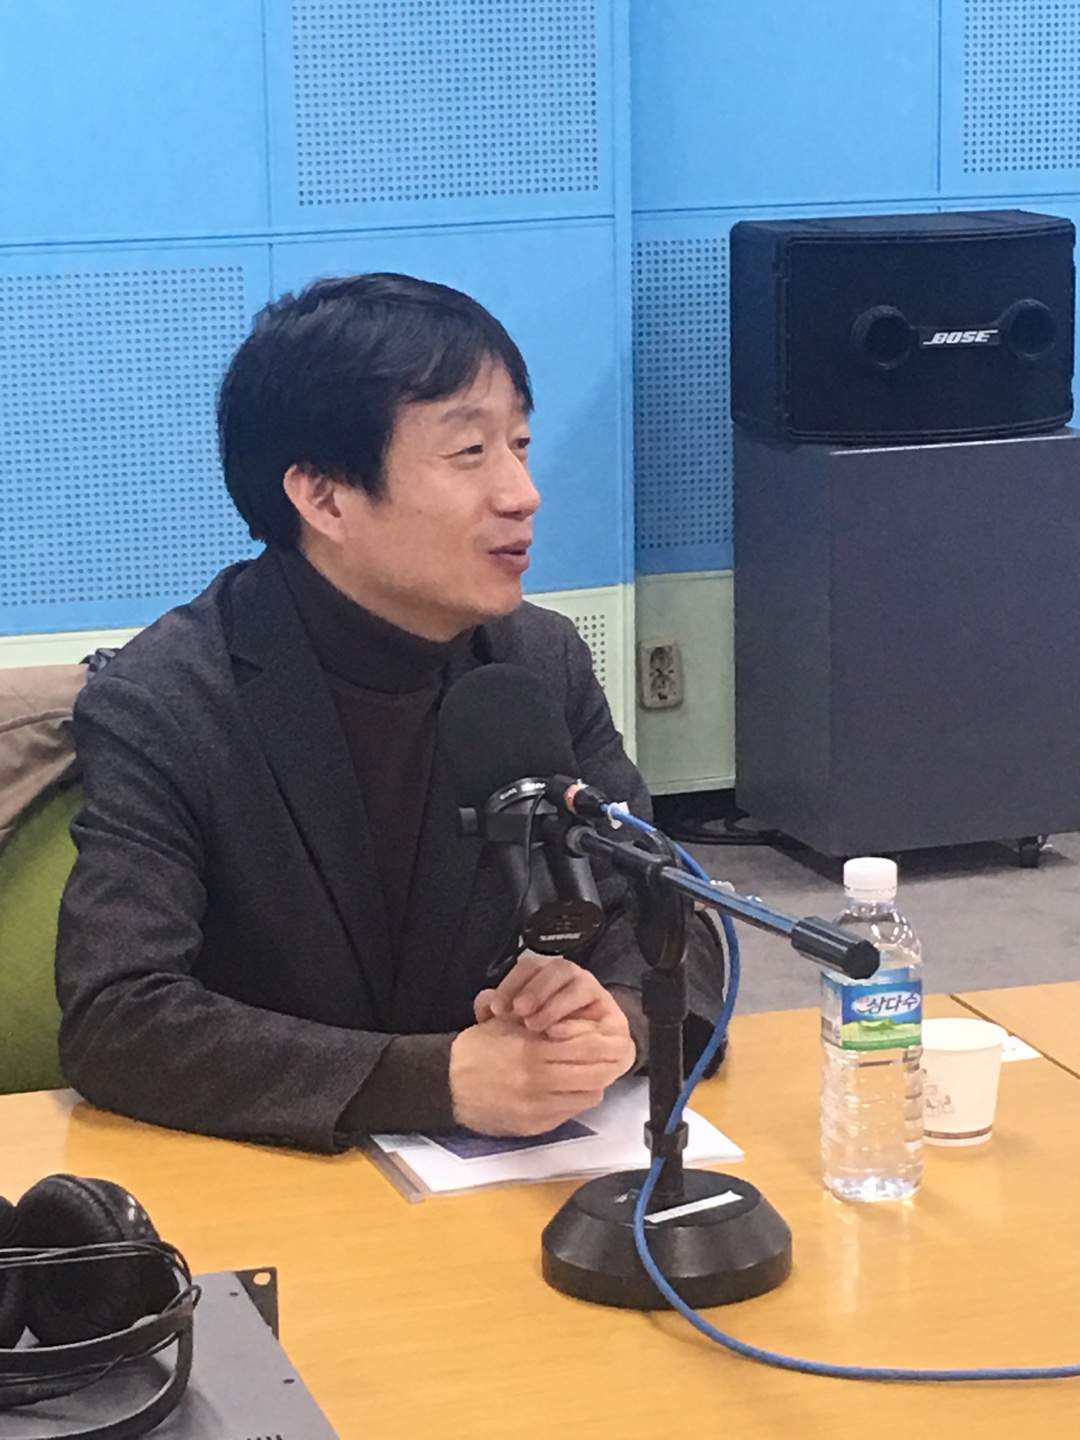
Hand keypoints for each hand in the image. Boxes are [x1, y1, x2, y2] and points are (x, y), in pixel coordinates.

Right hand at [448, 1015, 632, 1135]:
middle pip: (596, 1073)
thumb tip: (580, 1022)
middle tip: (612, 1052)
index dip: (606, 1040)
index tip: (611, 1034)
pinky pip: (571, 1112)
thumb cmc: (478, 1049)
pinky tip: (569, 1086)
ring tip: (588, 1069)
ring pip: (589, 1094)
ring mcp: (538, 1108)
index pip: (589, 1046)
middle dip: (609, 1061)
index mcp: (534, 1050)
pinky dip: (576, 1098)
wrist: (446, 1085)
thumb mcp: (509, 1024)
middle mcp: (540, 1081)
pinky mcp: (535, 1126)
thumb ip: (543, 1021)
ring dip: (593, 1080)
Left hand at [474, 952, 632, 1040]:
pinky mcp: (611, 1012)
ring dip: (556, 1002)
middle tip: (519, 1011)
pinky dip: (578, 1020)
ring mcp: (594, 992)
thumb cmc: (547, 1037)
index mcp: (547, 974)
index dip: (512, 984)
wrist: (590, 1057)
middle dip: (536, 989)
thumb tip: (483, 1003)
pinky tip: (558, 1033)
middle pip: (557, 969)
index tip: (496, 1009)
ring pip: (579, 984)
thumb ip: (500, 1013)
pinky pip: (598, 1010)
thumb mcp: (518, 1026)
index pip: (529, 967)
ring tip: (535, 1025)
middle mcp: (572, 977)